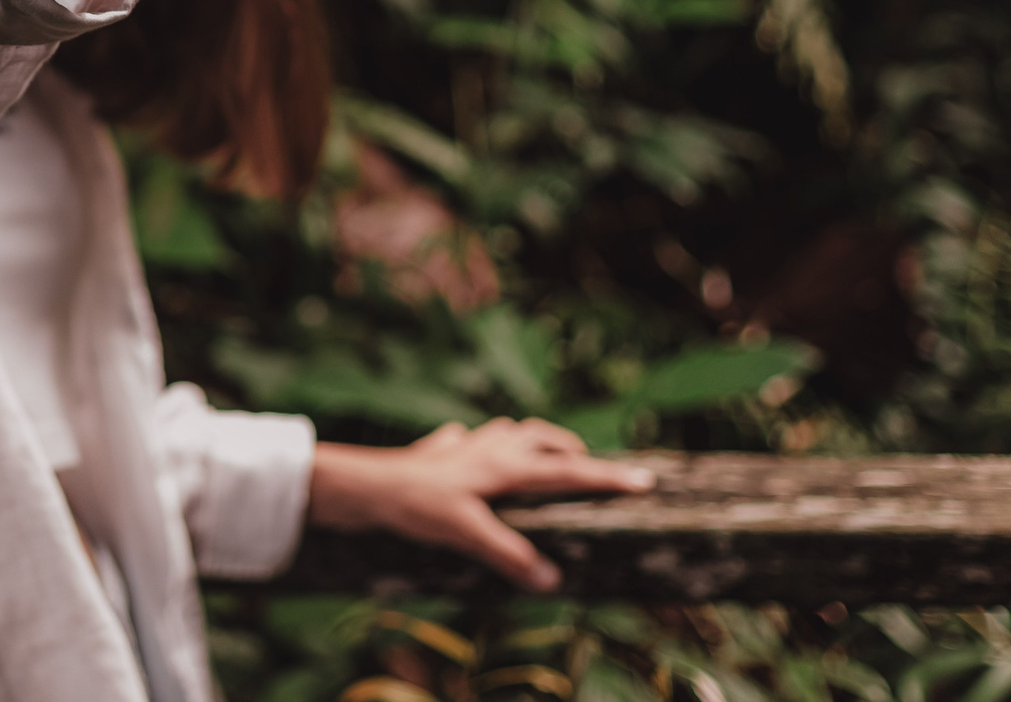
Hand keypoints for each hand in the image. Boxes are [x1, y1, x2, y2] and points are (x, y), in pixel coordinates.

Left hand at [308, 417, 656, 590]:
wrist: (364, 487)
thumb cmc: (416, 505)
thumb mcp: (467, 534)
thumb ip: (509, 555)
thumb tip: (552, 579)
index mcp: (504, 466)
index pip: (567, 471)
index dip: (607, 477)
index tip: (646, 480)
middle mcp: (488, 450)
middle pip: (541, 437)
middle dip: (570, 448)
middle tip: (592, 466)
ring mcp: (461, 448)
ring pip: (507, 430)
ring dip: (530, 439)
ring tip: (544, 454)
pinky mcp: (436, 454)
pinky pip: (465, 440)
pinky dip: (478, 443)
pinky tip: (471, 450)